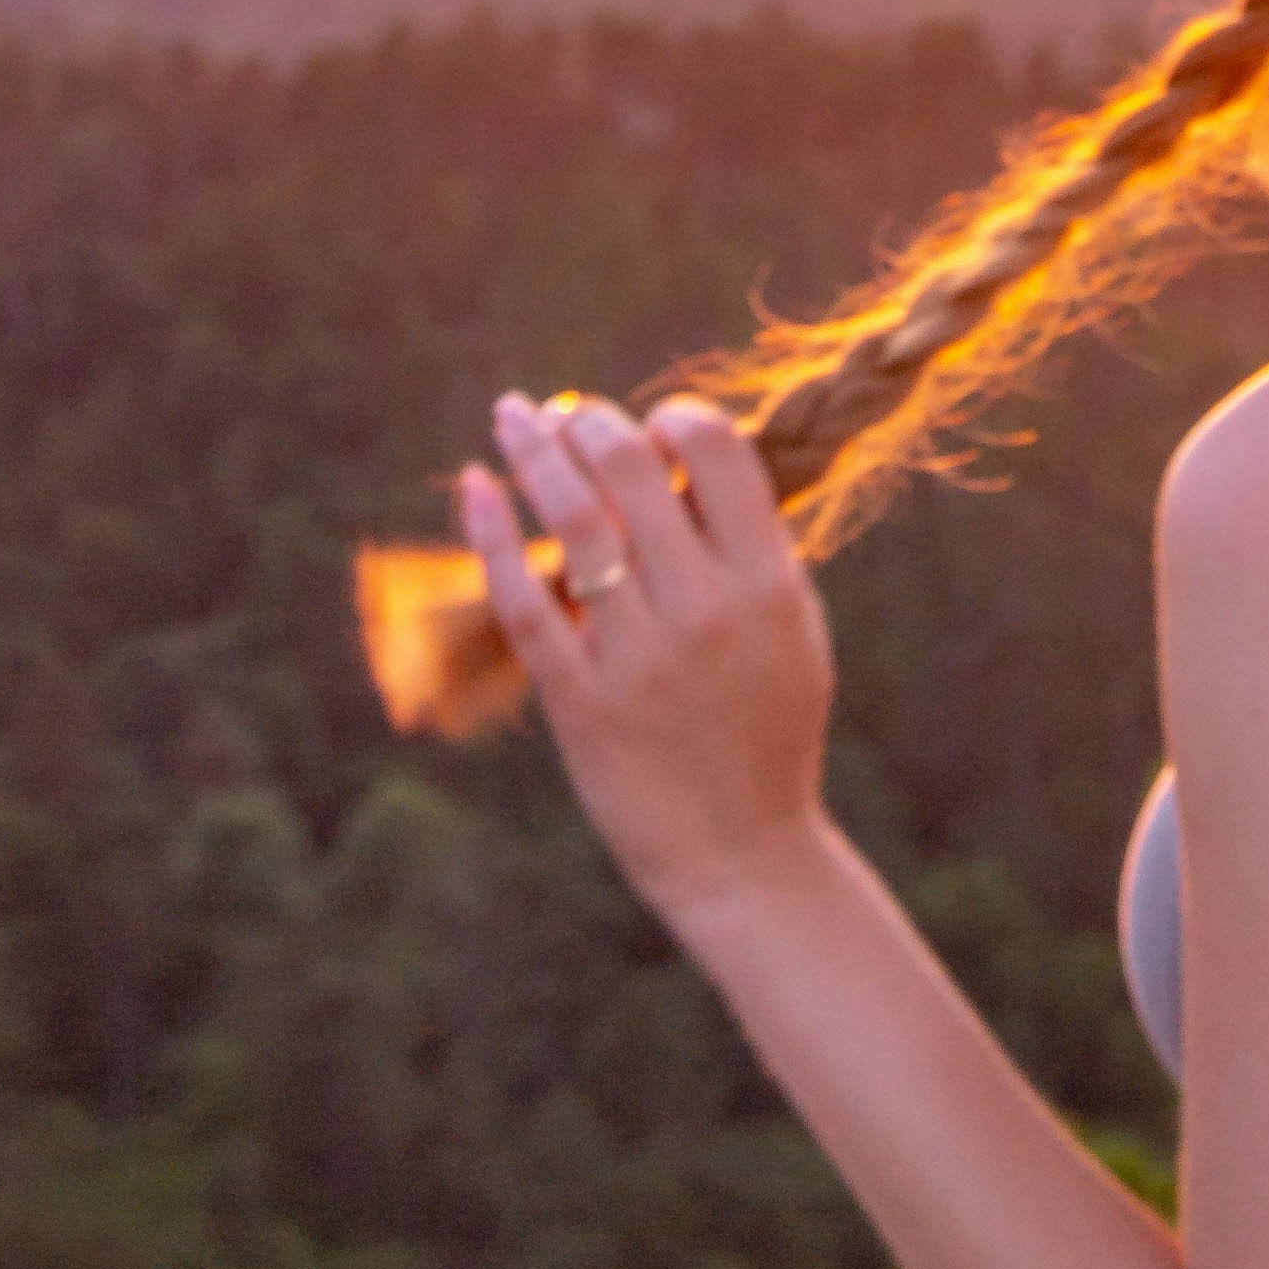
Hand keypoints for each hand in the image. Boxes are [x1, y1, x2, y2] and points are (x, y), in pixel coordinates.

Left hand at [461, 394, 836, 927]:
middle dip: (590, 422)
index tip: (652, 424)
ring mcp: (640, 658)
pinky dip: (492, 536)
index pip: (718, 453)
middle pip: (633, 472)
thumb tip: (686, 463)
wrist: (743, 857)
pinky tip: (476, 486)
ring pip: (575, 523)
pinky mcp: (583, 703)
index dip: (676, 418)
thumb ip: (752, 550)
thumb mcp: (791, 631)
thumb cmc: (768, 732)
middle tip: (565, 411)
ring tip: (515, 417)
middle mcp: (706, 611)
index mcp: (767, 584)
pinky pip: (526, 603)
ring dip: (537, 454)